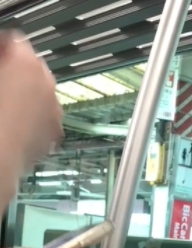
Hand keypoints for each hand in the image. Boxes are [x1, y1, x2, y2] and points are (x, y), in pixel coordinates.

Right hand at [0, 32, 62, 173]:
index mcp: (25, 61)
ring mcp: (54, 109)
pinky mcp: (56, 132)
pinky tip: (19, 126)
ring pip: (42, 94)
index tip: (0, 55)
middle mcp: (46, 83)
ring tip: (9, 107)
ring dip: (29, 96)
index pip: (15, 42)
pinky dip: (36, 118)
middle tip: (3, 81)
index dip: (3, 48)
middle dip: (18, 72)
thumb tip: (3, 65)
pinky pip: (46, 117)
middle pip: (33, 68)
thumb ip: (1, 62)